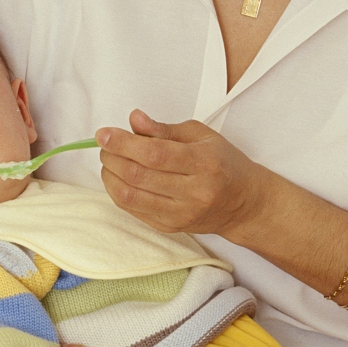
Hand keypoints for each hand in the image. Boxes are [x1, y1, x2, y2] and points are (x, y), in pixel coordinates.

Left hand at [95, 109, 266, 235]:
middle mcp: (194, 192)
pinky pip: (133, 210)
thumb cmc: (223, 162)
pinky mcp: (171, 227)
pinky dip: (117, 192)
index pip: (154, 154)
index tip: (103, 134)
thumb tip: (133, 119)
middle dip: (112, 157)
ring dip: (110, 176)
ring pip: (130, 196)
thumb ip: (164, 128)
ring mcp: (181, 213)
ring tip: (109, 160)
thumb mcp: (201, 135)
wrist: (244, 203)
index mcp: (204, 162)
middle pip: (138, 175)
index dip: (123, 143)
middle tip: (105, 144)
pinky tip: (118, 178)